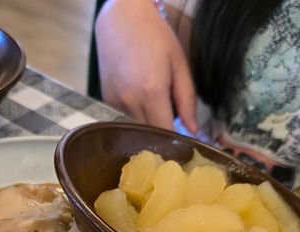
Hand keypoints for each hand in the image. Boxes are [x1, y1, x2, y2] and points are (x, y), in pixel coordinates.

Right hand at [95, 0, 196, 132]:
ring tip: (158, 108)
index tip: (185, 144)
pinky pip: (124, 118)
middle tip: (175, 128)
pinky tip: (141, 99)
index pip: (165, 133)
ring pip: (136, 128)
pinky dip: (136, 116)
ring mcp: (115, 101)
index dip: (176, 142)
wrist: (120, 19)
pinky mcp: (107, 100)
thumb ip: (187, 100)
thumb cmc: (155, 36)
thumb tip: (192, 129)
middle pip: (150, 135)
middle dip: (163, 136)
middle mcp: (130, 101)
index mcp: (152, 92)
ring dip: (149, 125)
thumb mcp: (179, 64)